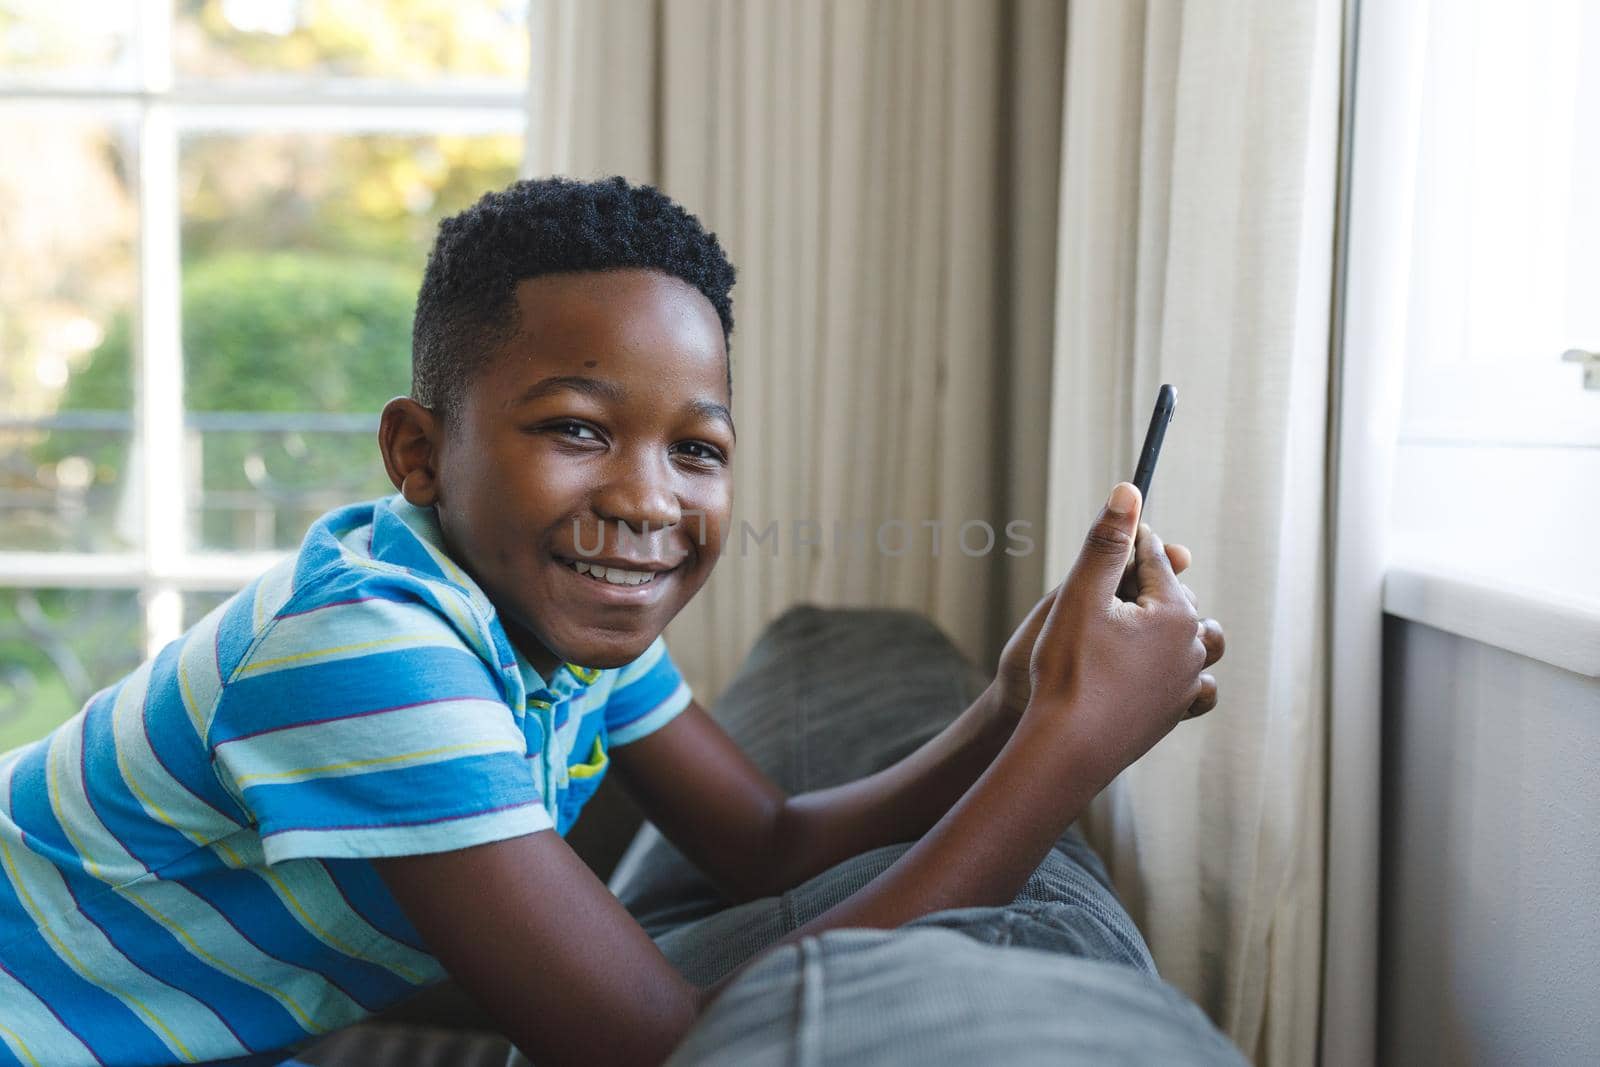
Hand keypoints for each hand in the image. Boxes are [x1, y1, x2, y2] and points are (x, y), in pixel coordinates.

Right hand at [1023, 483, 1224, 790]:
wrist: (1067, 749)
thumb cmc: (1068, 671)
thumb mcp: (1079, 596)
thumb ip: (1107, 541)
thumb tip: (1129, 489)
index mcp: (1174, 611)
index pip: (1154, 557)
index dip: (1129, 540)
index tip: (1113, 529)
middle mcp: (1192, 645)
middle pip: (1177, 594)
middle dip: (1146, 582)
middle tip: (1109, 581)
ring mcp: (1188, 683)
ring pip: (1199, 638)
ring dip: (1177, 622)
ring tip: (1144, 620)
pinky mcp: (1177, 713)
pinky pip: (1198, 685)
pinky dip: (1185, 671)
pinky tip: (1160, 670)